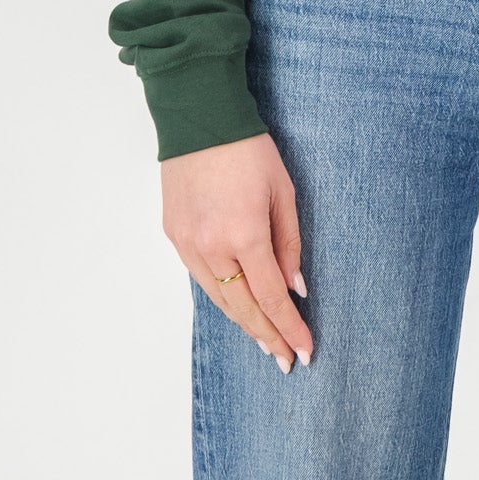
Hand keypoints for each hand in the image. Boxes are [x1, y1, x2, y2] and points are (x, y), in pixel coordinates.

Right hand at [163, 132, 313, 369]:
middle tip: (285, 360)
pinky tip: (238, 306)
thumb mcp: (283, 191)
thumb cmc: (249, 150)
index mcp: (244, 234)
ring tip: (265, 341)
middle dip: (267, 337)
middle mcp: (212, 247)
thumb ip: (289, 244)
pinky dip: (223, 297)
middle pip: (243, 308)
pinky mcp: (174, 236)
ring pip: (220, 299)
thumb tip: (295, 288)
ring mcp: (188, 244)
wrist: (200, 118)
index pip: (271, 297)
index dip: (289, 327)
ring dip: (244, 323)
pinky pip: (202, 278)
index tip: (304, 351)